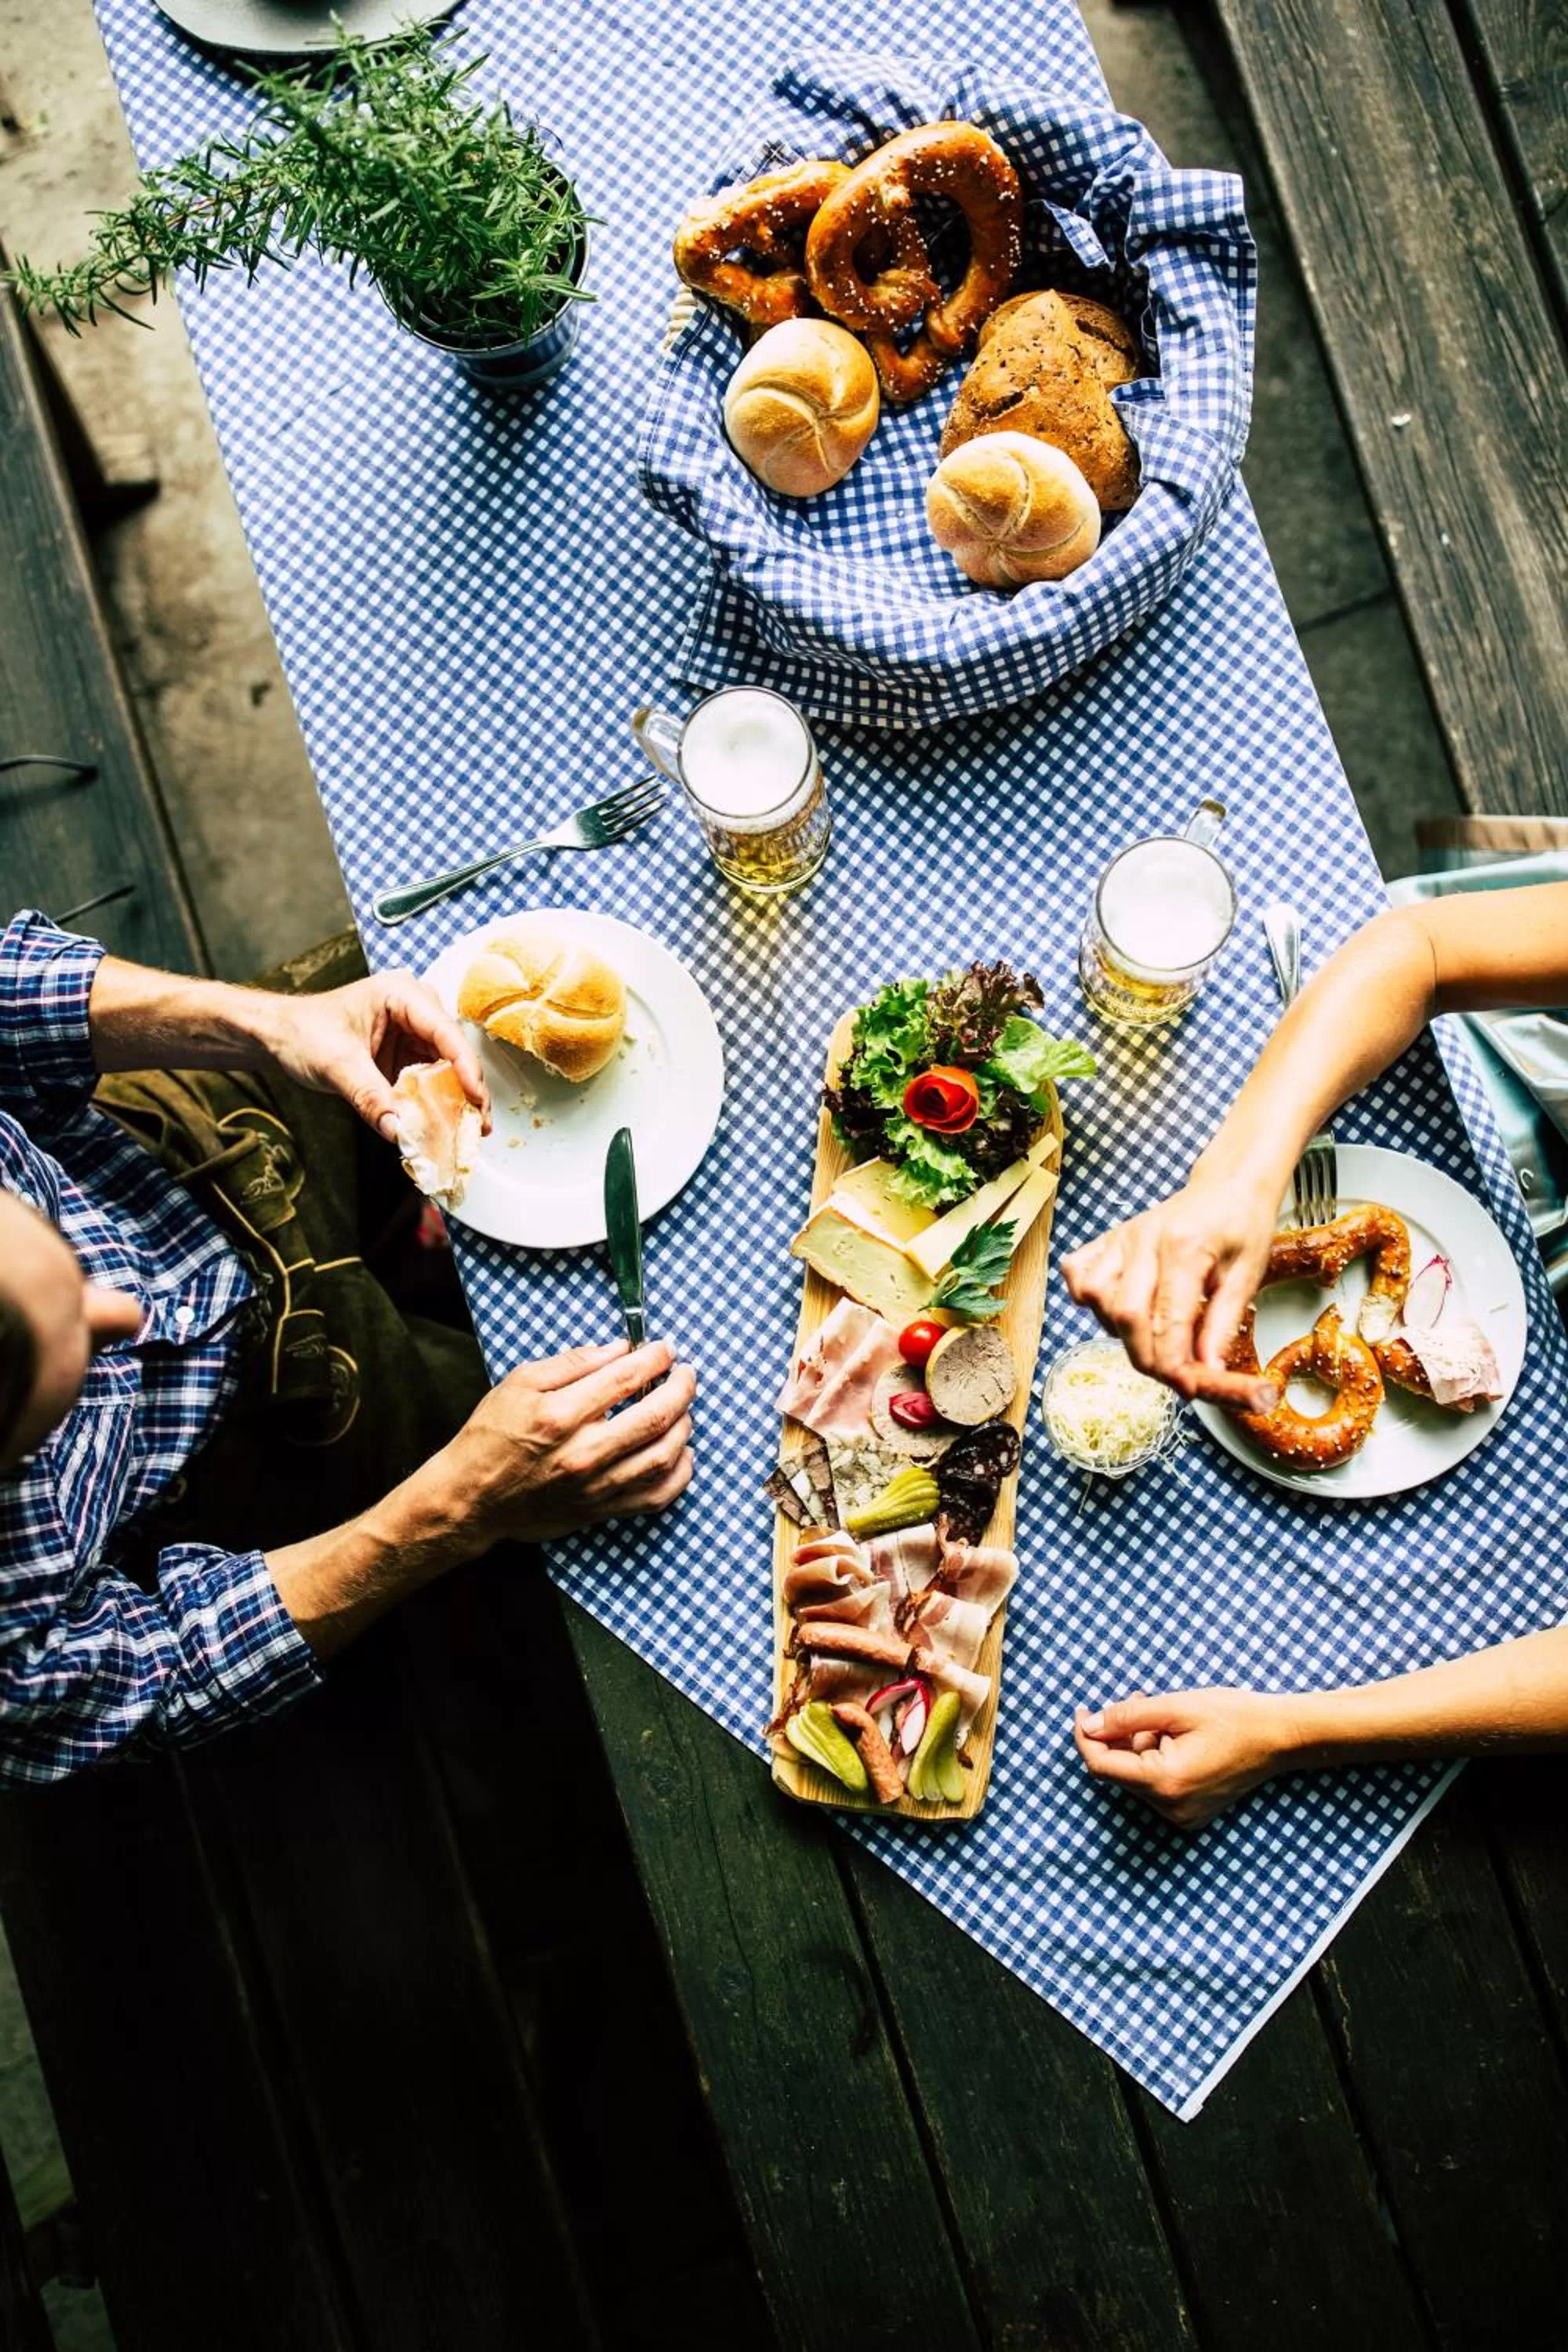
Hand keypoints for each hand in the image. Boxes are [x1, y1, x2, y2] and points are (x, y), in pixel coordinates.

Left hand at [253, 972, 488, 1141]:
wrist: (279, 1035)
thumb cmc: (302, 1033)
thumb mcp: (335, 1064)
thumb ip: (369, 1096)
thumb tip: (398, 1130)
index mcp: (400, 994)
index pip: (445, 1031)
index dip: (466, 1067)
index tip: (477, 1100)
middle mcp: (414, 1008)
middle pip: (454, 1050)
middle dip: (468, 1088)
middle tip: (480, 1125)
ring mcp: (413, 1031)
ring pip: (448, 1066)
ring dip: (457, 1099)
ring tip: (469, 1130)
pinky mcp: (407, 1052)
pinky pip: (431, 1078)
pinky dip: (438, 1102)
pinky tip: (446, 1124)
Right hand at [441, 1338, 695, 1544]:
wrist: (473, 1498)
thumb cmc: (492, 1436)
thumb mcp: (520, 1382)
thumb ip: (573, 1362)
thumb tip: (620, 1349)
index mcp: (561, 1416)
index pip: (626, 1378)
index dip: (655, 1358)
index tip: (665, 1349)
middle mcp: (584, 1453)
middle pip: (656, 1416)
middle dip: (682, 1387)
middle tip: (686, 1372)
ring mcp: (596, 1487)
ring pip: (665, 1456)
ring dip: (685, 1426)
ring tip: (682, 1408)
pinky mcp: (602, 1510)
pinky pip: (658, 1496)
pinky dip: (680, 1473)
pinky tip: (680, 1452)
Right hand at [1059, 1173, 1280, 1408]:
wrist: (1228, 1185)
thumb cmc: (1242, 1226)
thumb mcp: (1248, 1276)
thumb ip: (1223, 1325)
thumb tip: (1206, 1371)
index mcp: (1184, 1248)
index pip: (1166, 1321)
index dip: (1174, 1365)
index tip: (1189, 1388)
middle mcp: (1143, 1240)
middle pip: (1125, 1316)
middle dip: (1147, 1357)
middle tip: (1174, 1373)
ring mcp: (1120, 1238)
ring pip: (1096, 1299)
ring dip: (1121, 1329)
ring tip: (1153, 1331)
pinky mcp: (1107, 1240)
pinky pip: (1078, 1276)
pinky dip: (1090, 1299)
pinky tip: (1119, 1305)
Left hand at [1073, 1688, 1296, 1827]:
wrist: (1281, 1738)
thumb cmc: (1233, 1717)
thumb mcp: (1175, 1706)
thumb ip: (1126, 1717)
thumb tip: (1090, 1725)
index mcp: (1164, 1782)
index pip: (1102, 1766)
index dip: (1085, 1737)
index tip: (1082, 1710)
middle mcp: (1171, 1808)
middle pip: (1121, 1770)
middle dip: (1120, 1734)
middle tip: (1138, 1699)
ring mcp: (1183, 1815)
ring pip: (1138, 1775)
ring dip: (1140, 1743)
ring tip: (1162, 1714)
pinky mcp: (1192, 1813)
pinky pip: (1157, 1784)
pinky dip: (1155, 1757)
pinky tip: (1172, 1734)